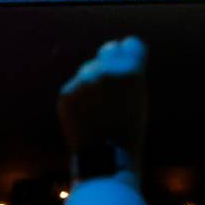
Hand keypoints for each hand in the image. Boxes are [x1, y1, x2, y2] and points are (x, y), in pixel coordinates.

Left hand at [58, 35, 148, 171]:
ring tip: (99, 107)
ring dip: (93, 80)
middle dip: (111, 60)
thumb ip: (129, 74)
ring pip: (89, 69)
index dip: (131, 53)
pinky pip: (75, 86)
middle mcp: (106, 71)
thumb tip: (119, 50)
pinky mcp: (66, 93)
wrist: (105, 160)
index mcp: (131, 72)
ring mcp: (83, 81)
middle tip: (112, 79)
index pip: (131, 44)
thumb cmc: (129, 132)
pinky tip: (86, 115)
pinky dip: (79, 97)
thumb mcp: (139, 99)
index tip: (130, 60)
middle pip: (108, 49)